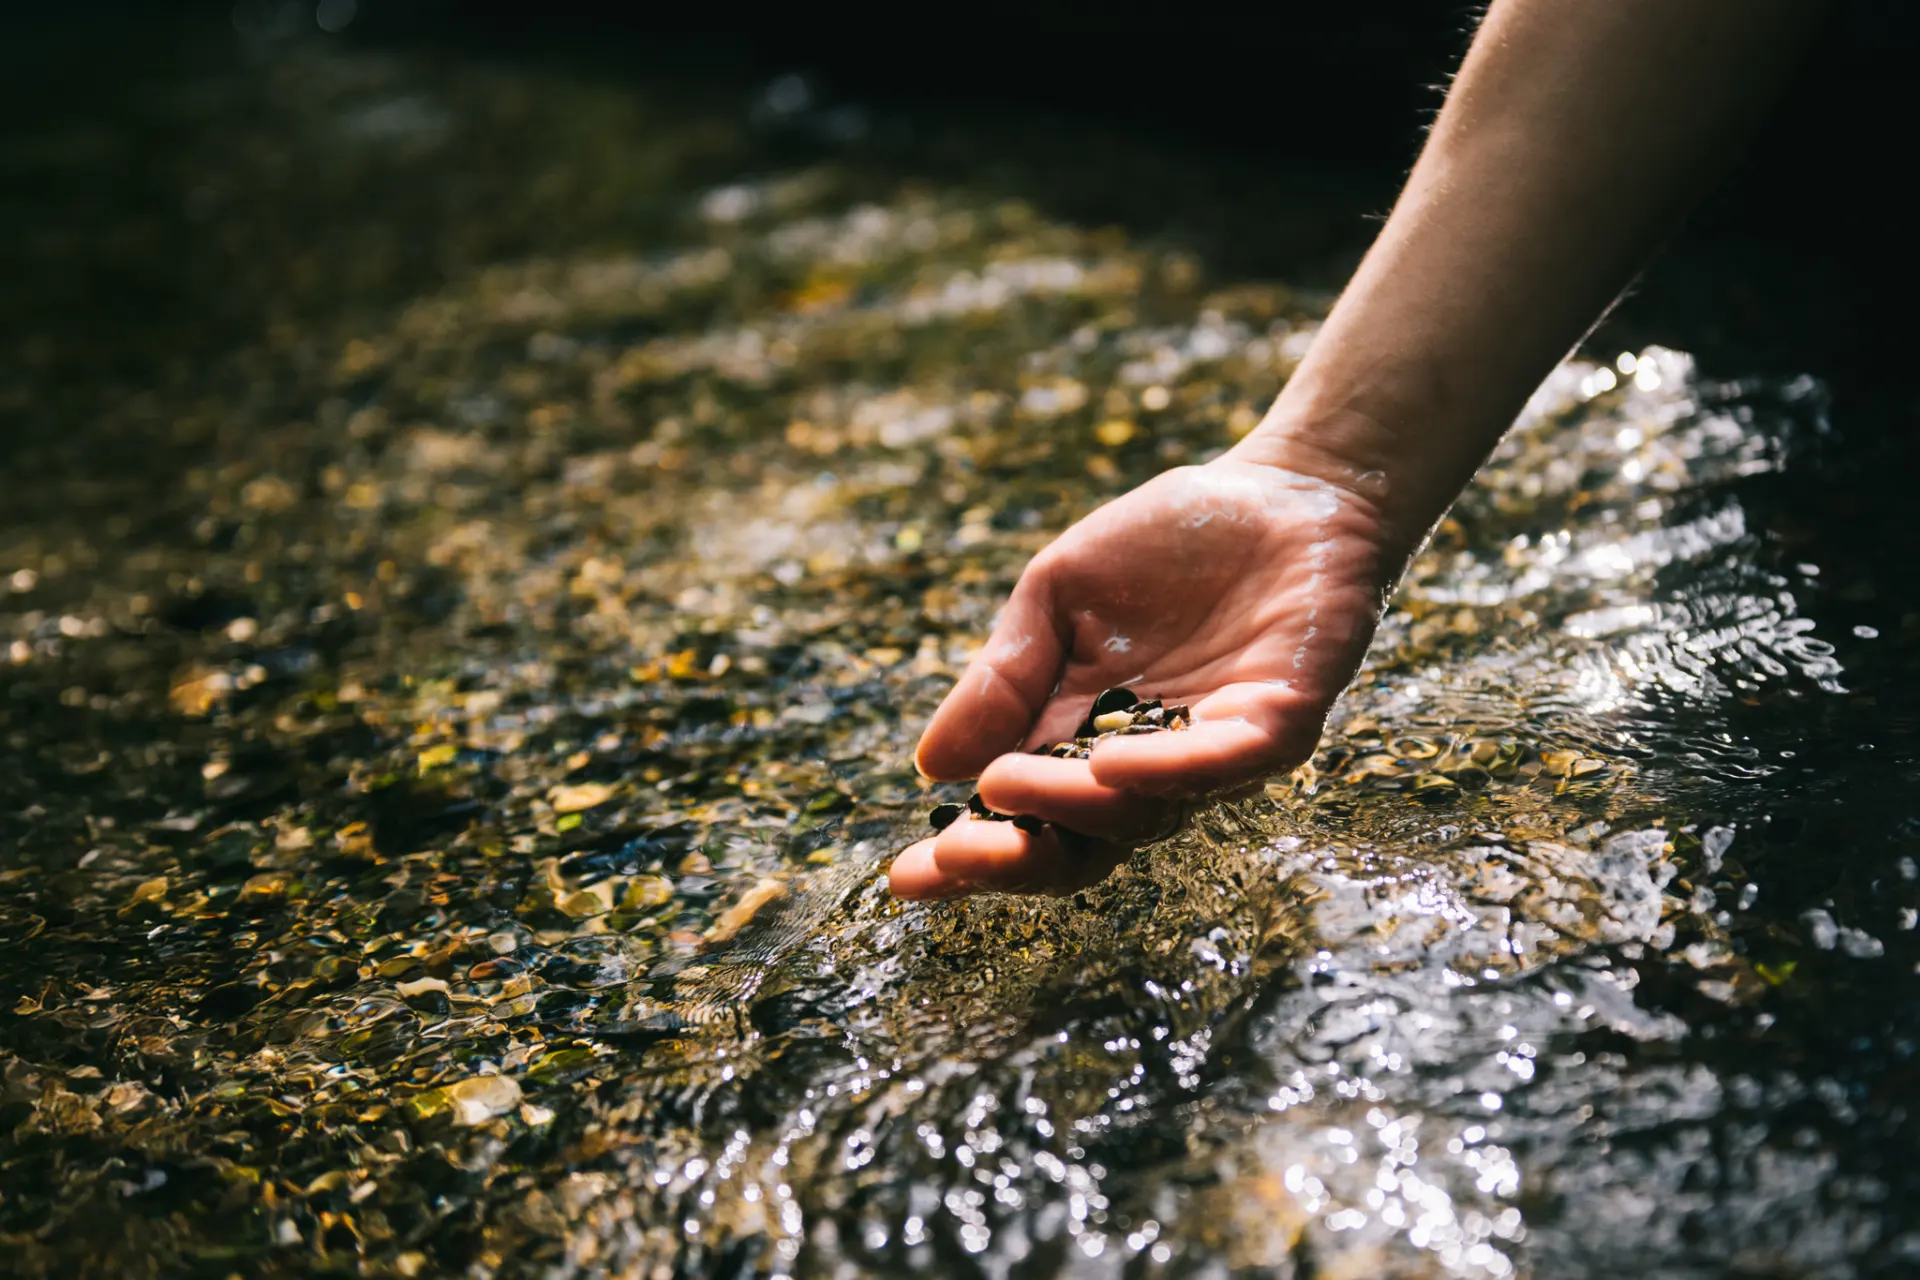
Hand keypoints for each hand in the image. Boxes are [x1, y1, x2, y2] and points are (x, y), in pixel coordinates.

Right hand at [887, 454, 1401, 898]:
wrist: (1282, 490)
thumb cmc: (1169, 545)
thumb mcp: (1056, 597)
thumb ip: (1004, 678)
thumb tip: (932, 765)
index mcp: (1085, 742)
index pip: (1024, 821)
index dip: (970, 858)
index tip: (906, 876)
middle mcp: (1149, 768)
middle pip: (1081, 849)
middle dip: (1016, 862)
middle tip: (958, 855)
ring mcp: (1215, 754)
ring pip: (1142, 814)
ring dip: (1070, 805)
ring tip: (1007, 784)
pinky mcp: (1278, 723)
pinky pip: (1220, 764)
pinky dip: (1166, 772)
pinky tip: (1108, 764)